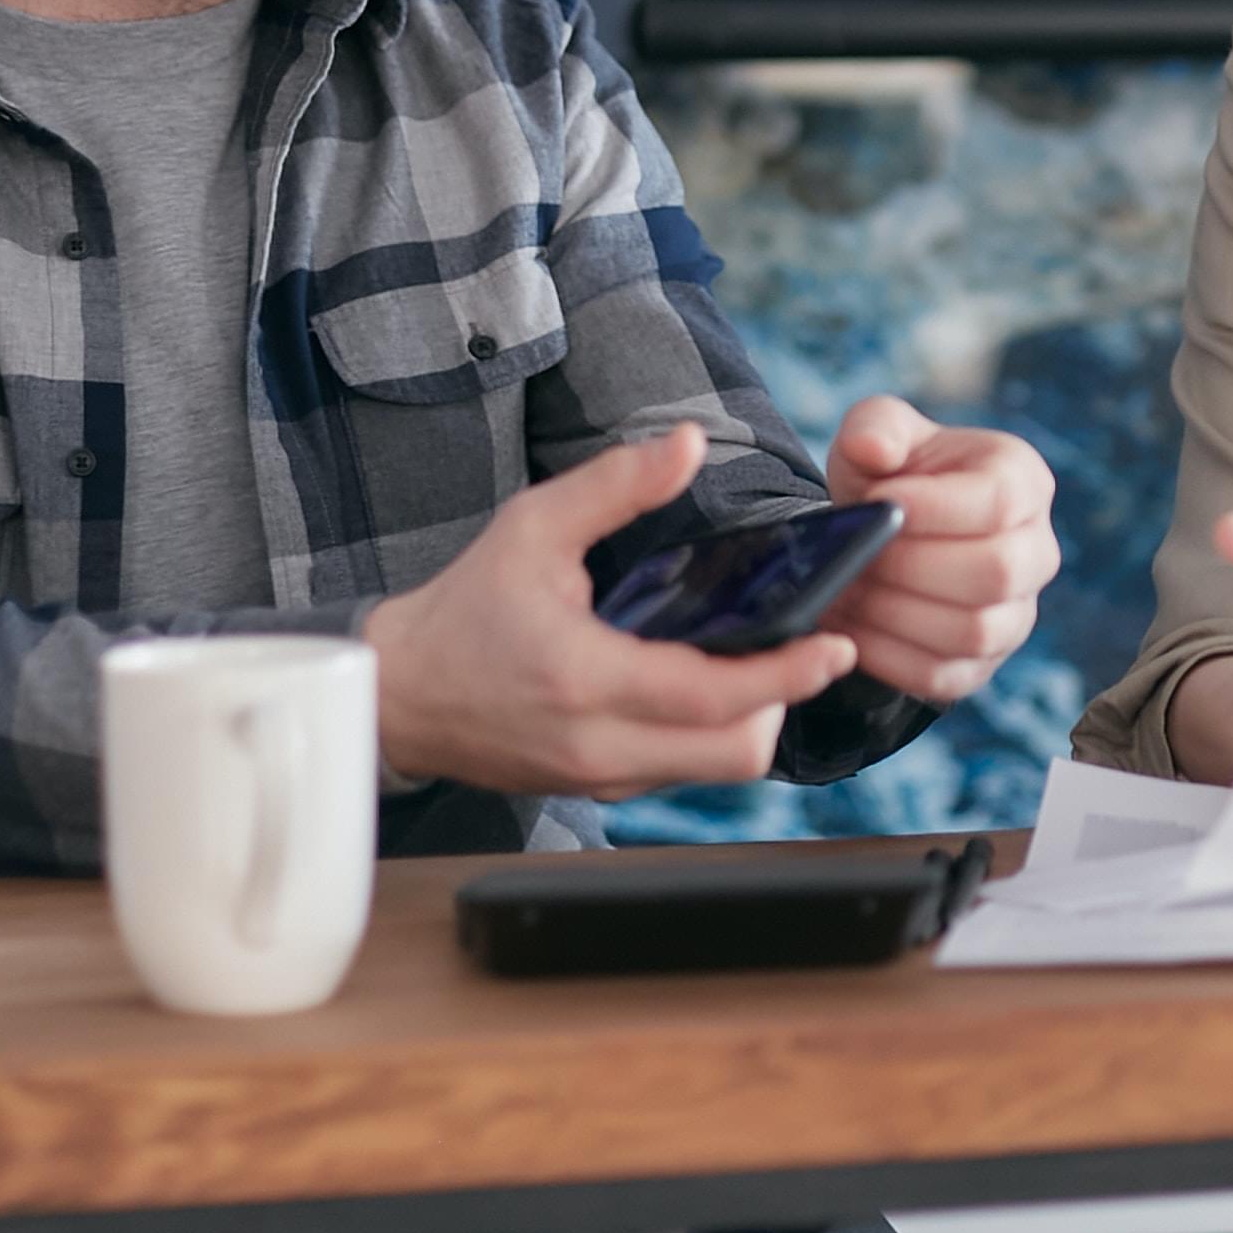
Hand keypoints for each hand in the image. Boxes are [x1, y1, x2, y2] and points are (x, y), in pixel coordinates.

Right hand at [361, 424, 857, 799]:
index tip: (833, 648)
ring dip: (748, 723)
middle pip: (734, 754)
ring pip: (713, 772)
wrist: (399, 693)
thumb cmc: (465, 607)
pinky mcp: (592, 790)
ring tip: (756, 666)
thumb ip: (617, 484)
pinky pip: (677, 776)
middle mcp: (597, 743)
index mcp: (584, 676)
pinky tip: (703, 689)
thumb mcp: (532, 525)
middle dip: (782, 703)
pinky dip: (706, 738)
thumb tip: (689, 442)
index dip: (784, 676)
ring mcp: (596, 777)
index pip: (711, 696)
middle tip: (801, 651)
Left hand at [819, 396, 1059, 701]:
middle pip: (994, 572)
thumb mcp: (880, 432)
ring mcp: (1016, 615)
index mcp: (1023, 482)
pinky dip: (889, 658)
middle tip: (852, 554)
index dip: (936, 508)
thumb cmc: (891, 476)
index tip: (876, 501)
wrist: (885, 536)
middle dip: (910, 565)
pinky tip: (848, 628)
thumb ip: (875, 427)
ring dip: (894, 614)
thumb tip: (873, 449)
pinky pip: (944, 677)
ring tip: (842, 590)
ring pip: (972, 631)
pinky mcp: (983, 664)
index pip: (1000, 503)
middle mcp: (1036, 552)